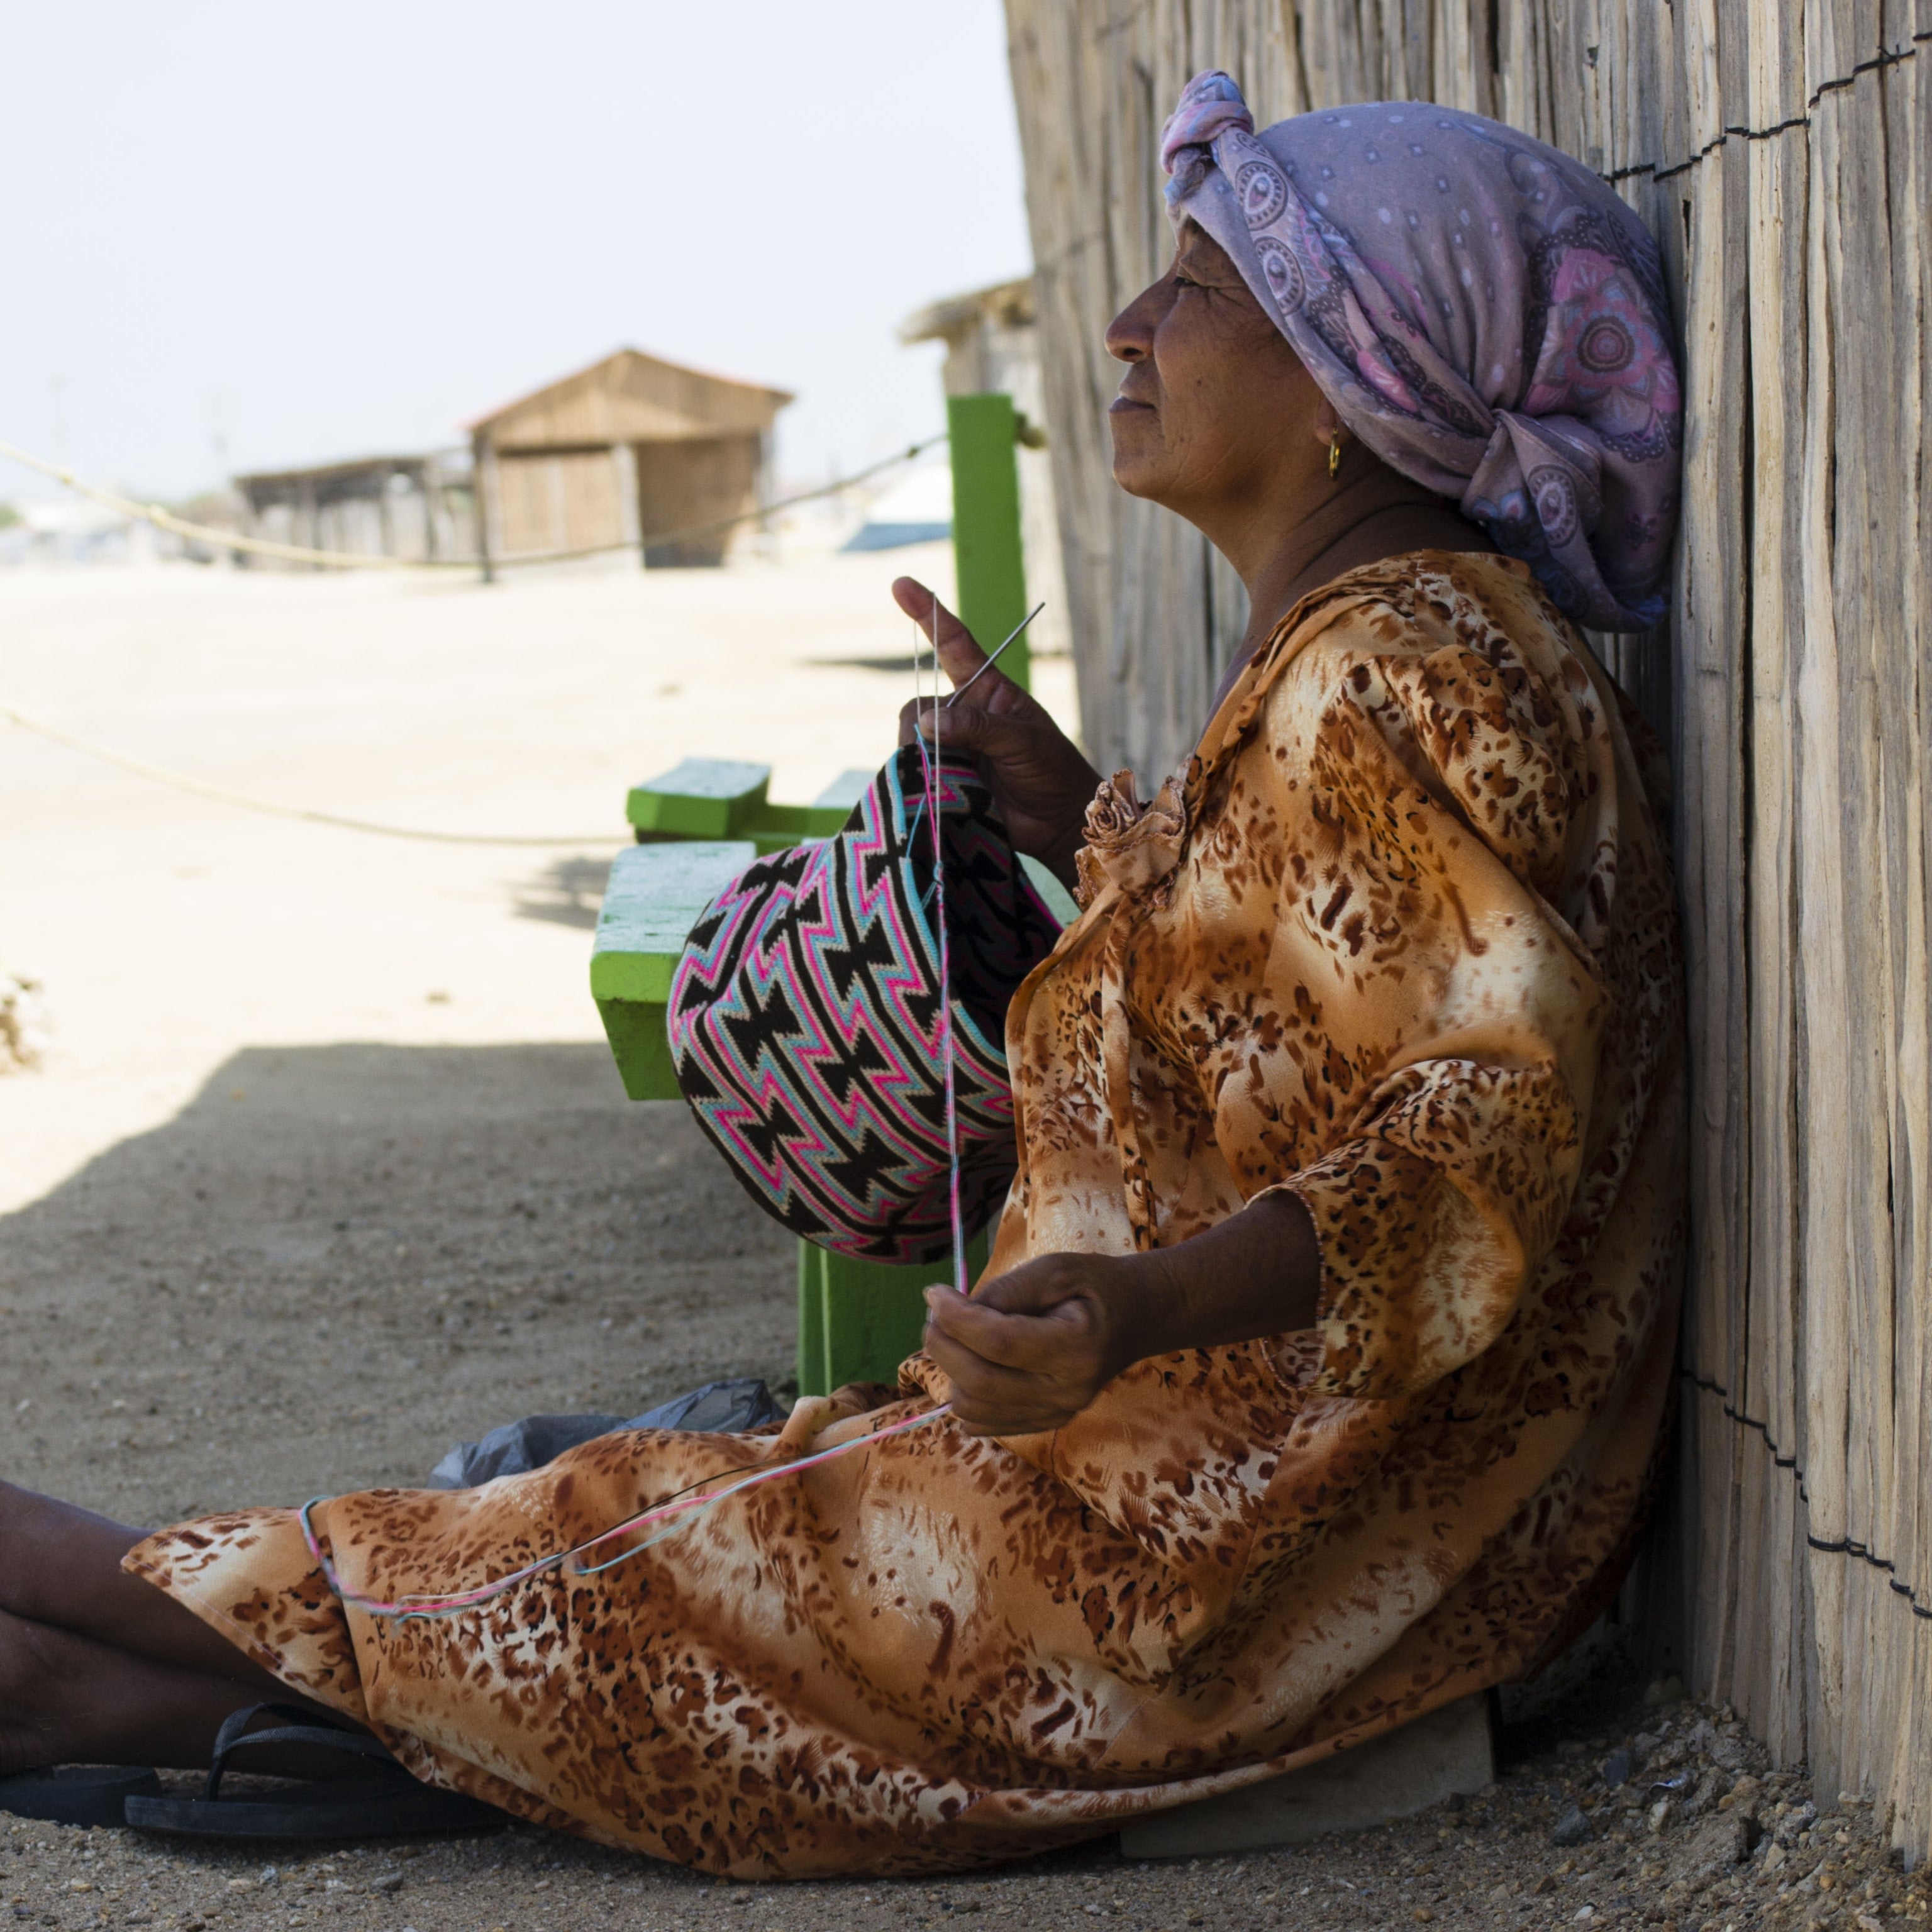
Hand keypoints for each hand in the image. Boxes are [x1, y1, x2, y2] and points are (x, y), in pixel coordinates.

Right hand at [892, 577, 1099, 889]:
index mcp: (988, 691)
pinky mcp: (943, 781)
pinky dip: (919, 785)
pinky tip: (938, 797)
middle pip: (919, 706)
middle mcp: (964, 715)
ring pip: (912, 743)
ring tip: (956, 785)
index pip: (953, 643)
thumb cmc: (1053, 772)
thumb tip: (928, 722)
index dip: (928, 614)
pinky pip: (913, 774)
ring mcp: (952, 748)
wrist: (1061, 823)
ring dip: (924, 763)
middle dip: (922, 729)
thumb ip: (978, 727)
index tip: (900, 584)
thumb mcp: (1024, 740)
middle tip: (944, 758)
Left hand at [922, 1192, 1323, 1436]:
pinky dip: (963, 1395)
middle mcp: (1068, 1392)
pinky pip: (983, 1423)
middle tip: (934, 1313)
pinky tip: (971, 1362)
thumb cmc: (1095, 1285)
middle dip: (942, 1345)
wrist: (1136, 1319)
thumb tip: (952, 1310)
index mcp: (1077, 1347)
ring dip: (949, 1369)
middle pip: (980, 1382)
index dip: (956, 1318)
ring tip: (953, 1334)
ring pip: (974, 1409)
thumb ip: (1006, 1291)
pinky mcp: (1044, 1424)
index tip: (934, 1292)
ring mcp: (1056, 1415)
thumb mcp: (1054, 1269)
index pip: (1000, 1342)